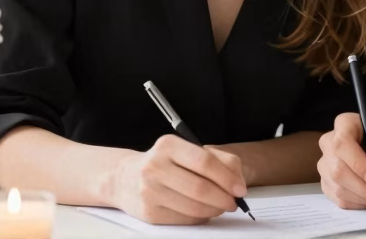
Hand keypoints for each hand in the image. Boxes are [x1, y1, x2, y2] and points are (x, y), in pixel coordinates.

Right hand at [109, 134, 246, 224]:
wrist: (125, 178)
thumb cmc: (165, 163)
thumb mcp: (188, 151)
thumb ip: (220, 160)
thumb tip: (238, 183)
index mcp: (168, 145)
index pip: (204, 162)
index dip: (227, 178)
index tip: (240, 189)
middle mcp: (155, 167)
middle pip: (200, 188)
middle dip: (224, 198)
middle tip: (234, 202)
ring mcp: (149, 191)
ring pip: (193, 207)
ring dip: (214, 210)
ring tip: (221, 206)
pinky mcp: (149, 213)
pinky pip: (184, 220)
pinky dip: (200, 218)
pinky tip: (203, 211)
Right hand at [318, 113, 365, 208]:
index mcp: (346, 123)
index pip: (342, 143)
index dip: (357, 163)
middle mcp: (330, 142)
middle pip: (337, 169)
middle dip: (364, 187)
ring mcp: (326, 164)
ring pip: (338, 187)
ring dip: (365, 197)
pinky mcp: (328, 183)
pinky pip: (340, 199)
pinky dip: (360, 203)